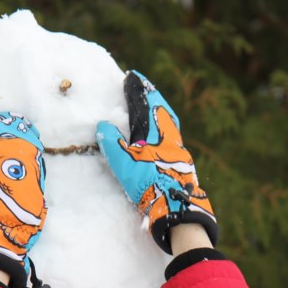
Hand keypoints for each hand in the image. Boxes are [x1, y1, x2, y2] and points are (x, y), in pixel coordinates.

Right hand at [96, 71, 217, 253]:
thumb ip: (113, 144)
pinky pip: (173, 138)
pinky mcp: (183, 165)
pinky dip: (164, 129)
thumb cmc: (150, 185)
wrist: (177, 210)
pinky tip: (160, 137)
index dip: (138, 90)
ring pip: (170, 125)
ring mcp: (180, 152)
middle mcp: (171, 138)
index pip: (147, 104)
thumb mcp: (125, 164)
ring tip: (151, 108)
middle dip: (152, 98)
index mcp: (157, 134)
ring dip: (160, 113)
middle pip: (163, 111)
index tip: (132, 77)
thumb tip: (104, 125)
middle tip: (144, 88)